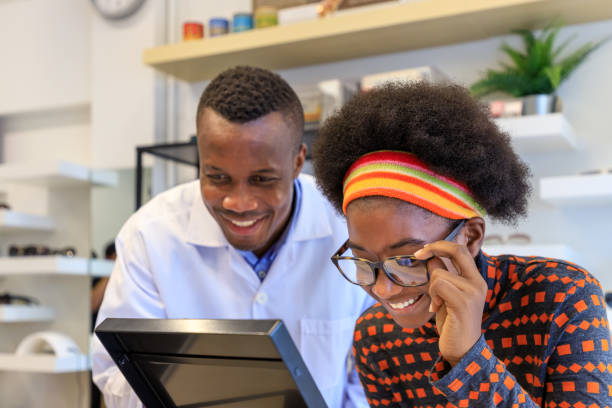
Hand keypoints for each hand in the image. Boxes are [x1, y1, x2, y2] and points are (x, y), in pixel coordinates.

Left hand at [415, 241, 486, 366]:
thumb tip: (431, 258)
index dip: (440, 245)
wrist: (462, 350)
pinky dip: (433, 296)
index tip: (422, 251)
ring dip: (431, 288)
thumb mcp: (447, 296)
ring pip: (439, 274)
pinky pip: (439, 285)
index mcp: (475, 279)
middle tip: (418, 255)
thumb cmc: (453, 323)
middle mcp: (478, 283)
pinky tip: (437, 309)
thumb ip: (444, 277)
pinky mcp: (463, 302)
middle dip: (434, 248)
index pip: (460, 250)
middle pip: (457, 250)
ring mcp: (472, 292)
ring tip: (437, 304)